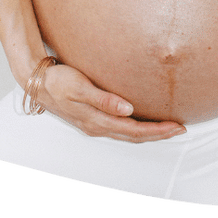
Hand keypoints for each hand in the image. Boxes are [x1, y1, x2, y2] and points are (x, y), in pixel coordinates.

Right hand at [36, 63, 185, 142]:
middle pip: (134, 136)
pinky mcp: (91, 118)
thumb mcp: (80, 87)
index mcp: (97, 122)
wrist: (36, 82)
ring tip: (167, 128)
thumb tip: (128, 110)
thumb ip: (104, 100)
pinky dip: (135, 128)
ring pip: (128, 134)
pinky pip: (119, 128)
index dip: (158, 130)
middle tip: (180, 128)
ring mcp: (94, 124)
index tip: (178, 127)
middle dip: (158, 134)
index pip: (135, 130)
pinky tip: (140, 120)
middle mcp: (98, 127)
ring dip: (148, 132)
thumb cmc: (58, 81)